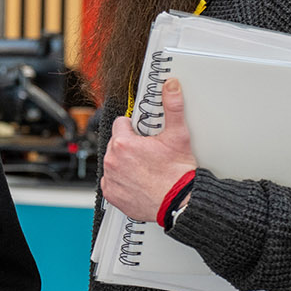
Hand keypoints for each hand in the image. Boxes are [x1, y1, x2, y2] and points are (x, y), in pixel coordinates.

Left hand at [101, 79, 196, 222]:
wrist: (179, 203)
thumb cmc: (177, 174)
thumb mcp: (178, 135)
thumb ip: (173, 106)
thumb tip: (170, 86)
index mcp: (123, 143)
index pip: (120, 123)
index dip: (134, 127)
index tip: (143, 135)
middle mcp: (112, 161)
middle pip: (116, 143)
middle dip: (129, 145)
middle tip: (147, 153)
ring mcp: (111, 179)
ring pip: (113, 162)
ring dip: (124, 163)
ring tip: (144, 168)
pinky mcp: (112, 194)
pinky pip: (112, 182)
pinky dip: (122, 180)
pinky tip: (138, 181)